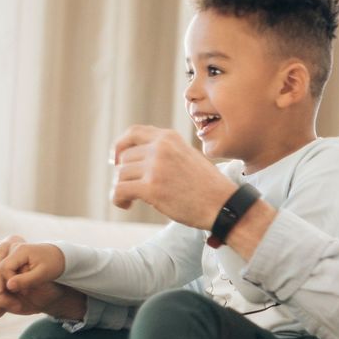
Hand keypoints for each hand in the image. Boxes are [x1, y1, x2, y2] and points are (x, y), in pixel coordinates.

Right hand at [0, 236, 84, 320]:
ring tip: (16, 307)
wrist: (46, 288)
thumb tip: (10, 285)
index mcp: (10, 244)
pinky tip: (2, 312)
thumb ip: (28, 278)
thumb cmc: (47, 276)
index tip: (17, 291)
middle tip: (16, 305)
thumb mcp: (44, 275)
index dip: (4, 279)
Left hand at [110, 125, 236, 228]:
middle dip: (124, 174)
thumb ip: (165, 152)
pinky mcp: (151, 188)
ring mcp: (156, 167)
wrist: (223, 205)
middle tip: (130, 189)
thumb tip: (136, 160)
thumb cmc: (207, 187)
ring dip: (121, 188)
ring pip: (120, 175)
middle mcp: (161, 147)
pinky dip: (117, 199)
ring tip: (130, 200)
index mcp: (169, 138)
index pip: (133, 133)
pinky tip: (126, 205)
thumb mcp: (187, 156)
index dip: (120, 146)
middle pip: (125, 157)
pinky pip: (120, 190)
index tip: (115, 160)